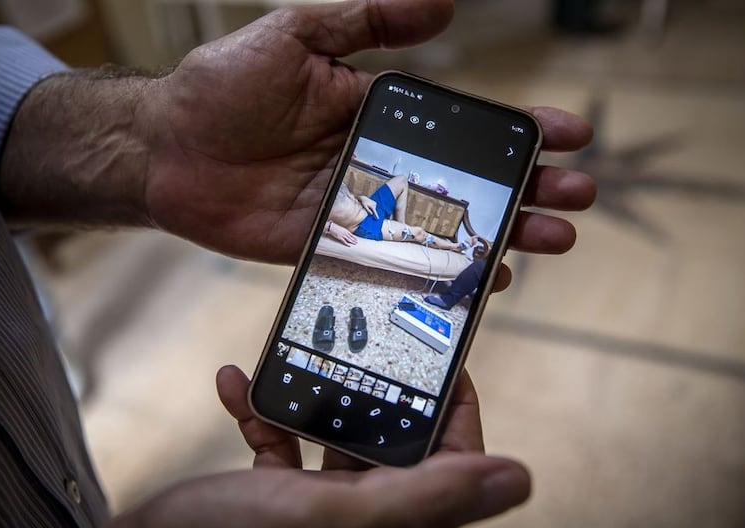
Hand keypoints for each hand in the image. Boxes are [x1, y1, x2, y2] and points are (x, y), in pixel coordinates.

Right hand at [107, 367, 529, 527]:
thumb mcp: (332, 515)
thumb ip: (425, 497)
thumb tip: (520, 477)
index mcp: (394, 522)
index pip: (458, 461)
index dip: (458, 406)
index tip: (443, 355)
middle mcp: (364, 516)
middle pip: (396, 438)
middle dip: (378, 385)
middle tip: (366, 334)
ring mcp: (319, 506)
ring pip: (338, 433)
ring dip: (314, 390)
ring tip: (294, 352)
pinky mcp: (276, 497)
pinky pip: (282, 444)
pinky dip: (262, 413)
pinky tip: (234, 383)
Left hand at [140, 0, 594, 265]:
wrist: (166, 149)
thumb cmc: (223, 87)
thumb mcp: (296, 34)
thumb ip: (366, 18)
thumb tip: (445, 3)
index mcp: (378, 115)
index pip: (464, 126)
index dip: (517, 130)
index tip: (568, 134)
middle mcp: (378, 167)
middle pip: (468, 185)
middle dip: (528, 190)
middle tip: (579, 198)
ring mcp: (359, 214)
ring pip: (442, 230)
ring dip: (500, 236)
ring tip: (551, 241)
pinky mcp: (332, 252)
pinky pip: (394, 268)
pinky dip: (439, 277)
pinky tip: (483, 283)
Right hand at [328, 222, 357, 246]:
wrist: (332, 227)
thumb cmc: (336, 228)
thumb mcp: (342, 229)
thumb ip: (345, 231)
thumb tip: (346, 233)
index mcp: (346, 231)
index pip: (352, 235)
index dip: (354, 237)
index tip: (356, 239)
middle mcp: (345, 233)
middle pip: (351, 238)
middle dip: (354, 240)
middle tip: (357, 243)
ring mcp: (343, 236)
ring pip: (349, 240)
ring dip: (352, 242)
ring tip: (355, 244)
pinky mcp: (340, 238)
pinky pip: (344, 242)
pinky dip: (347, 244)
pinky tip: (349, 245)